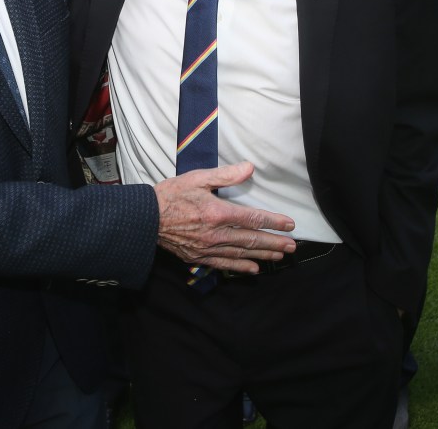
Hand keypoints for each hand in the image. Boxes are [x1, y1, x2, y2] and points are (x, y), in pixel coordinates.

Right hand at [154, 161, 295, 273]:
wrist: (145, 218)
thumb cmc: (171, 194)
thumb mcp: (197, 178)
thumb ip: (225, 175)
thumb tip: (249, 168)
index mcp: (217, 212)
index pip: (252, 218)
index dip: (273, 221)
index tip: (290, 224)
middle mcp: (215, 234)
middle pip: (251, 239)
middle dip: (274, 242)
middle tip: (292, 246)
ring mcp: (207, 248)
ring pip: (241, 253)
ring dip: (262, 254)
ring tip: (279, 256)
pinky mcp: (198, 257)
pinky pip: (223, 264)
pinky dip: (240, 267)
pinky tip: (253, 269)